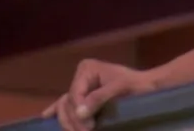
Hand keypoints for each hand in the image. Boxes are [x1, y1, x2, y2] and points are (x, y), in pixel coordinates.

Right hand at [41, 59, 156, 130]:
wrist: (147, 87)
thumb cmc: (136, 85)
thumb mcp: (119, 89)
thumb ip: (99, 99)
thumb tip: (80, 113)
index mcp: (87, 69)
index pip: (75, 95)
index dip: (78, 112)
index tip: (89, 126)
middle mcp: (80, 76)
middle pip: (68, 103)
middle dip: (74, 120)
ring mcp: (81, 86)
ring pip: (66, 107)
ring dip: (69, 122)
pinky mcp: (84, 96)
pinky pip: (67, 104)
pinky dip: (58, 111)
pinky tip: (46, 116)